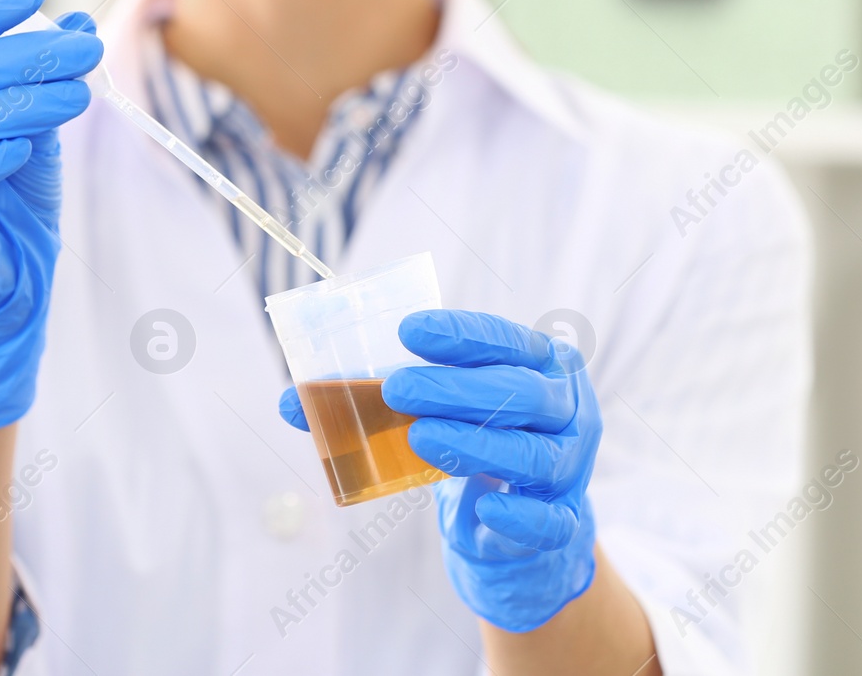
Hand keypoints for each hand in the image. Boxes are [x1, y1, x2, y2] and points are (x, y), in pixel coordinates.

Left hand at [280, 309, 601, 632]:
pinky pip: (547, 520)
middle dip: (457, 388)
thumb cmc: (477, 446)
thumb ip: (375, 402)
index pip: (506, 340)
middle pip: (519, 392)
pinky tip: (485, 505)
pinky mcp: (562, 524)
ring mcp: (570, 469)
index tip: (407, 331)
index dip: (460, 335)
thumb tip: (291, 400)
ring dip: (474, 443)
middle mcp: (568, 410)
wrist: (523, 530)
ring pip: (531, 453)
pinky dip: (518, 513)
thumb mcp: (438, 413)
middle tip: (397, 388)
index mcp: (542, 365)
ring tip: (421, 438)